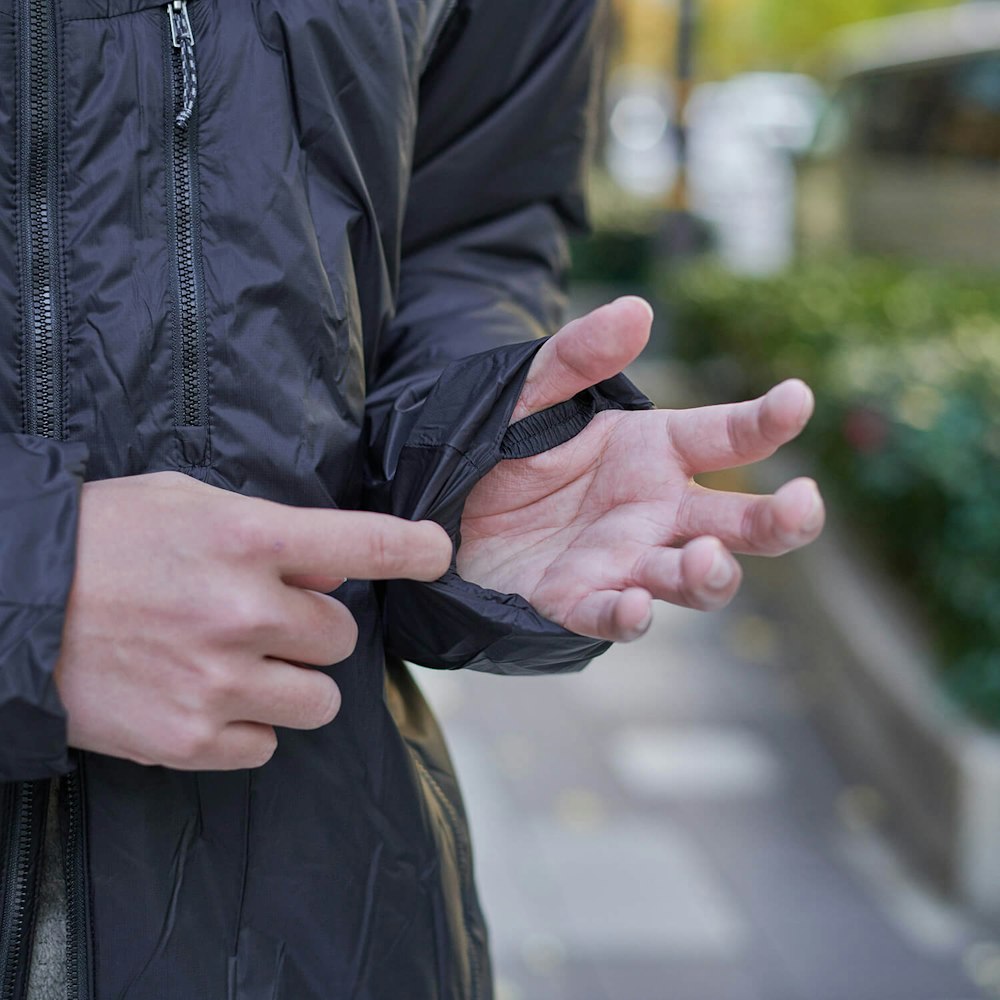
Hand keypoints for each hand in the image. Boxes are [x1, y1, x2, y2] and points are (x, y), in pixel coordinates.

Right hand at [56, 472, 450, 769]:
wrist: (12, 605)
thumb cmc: (104, 542)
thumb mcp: (189, 504)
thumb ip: (272, 532)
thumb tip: (337, 567)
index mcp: (248, 539)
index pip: (363, 542)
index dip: (411, 549)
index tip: (439, 552)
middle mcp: (244, 610)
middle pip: (341, 637)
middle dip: (313, 630)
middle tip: (259, 620)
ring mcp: (219, 681)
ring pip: (320, 701)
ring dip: (292, 684)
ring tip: (235, 664)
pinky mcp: (190, 739)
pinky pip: (267, 745)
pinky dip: (247, 727)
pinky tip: (202, 698)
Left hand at [457, 297, 823, 641]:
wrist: (453, 504)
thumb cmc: (511, 447)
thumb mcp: (532, 391)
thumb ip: (577, 356)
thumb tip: (636, 309)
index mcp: (658, 452)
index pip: (728, 436)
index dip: (766, 420)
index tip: (798, 398)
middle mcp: (658, 511)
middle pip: (740, 523)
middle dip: (781, 520)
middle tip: (802, 504)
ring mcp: (625, 560)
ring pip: (694, 578)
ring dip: (711, 573)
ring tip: (704, 557)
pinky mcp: (579, 601)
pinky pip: (614, 616)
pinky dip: (630, 616)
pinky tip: (637, 606)